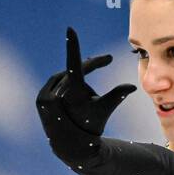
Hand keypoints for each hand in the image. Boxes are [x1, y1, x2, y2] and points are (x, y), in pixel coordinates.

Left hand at [36, 26, 137, 155]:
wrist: (70, 145)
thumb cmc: (91, 125)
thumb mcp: (104, 109)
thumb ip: (117, 96)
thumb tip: (133, 87)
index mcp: (72, 89)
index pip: (74, 62)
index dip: (73, 44)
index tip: (70, 29)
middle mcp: (56, 90)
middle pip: (74, 70)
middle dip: (91, 66)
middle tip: (107, 59)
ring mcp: (45, 93)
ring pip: (66, 77)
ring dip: (79, 80)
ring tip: (86, 96)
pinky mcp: (40, 98)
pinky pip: (56, 84)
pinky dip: (66, 86)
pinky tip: (73, 97)